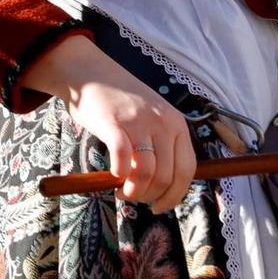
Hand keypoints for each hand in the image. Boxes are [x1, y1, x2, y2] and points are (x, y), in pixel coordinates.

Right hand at [24, 34, 195, 211]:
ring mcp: (139, 123)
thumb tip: (164, 186)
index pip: (187, 170)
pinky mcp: (114, 124)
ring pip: (146, 173)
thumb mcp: (153, 116)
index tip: (160, 206)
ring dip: (134, 191)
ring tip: (122, 191)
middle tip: (133, 197)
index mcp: (177, 124)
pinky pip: (122, 160)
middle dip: (150, 196)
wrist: (91, 72)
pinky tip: (113, 176)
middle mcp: (163, 123)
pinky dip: (119, 175)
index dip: (175, 195)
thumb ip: (162, 144)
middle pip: (166, 176)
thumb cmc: (121, 100)